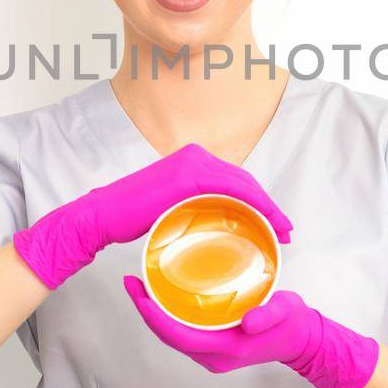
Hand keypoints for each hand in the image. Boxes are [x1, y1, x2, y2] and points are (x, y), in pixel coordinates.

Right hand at [13, 143, 293, 289]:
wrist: (101, 216)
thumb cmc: (130, 217)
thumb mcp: (169, 207)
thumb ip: (191, 205)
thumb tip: (210, 221)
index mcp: (191, 160)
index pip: (235, 180)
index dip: (261, 201)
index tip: (276, 224)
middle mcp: (194, 155)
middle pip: (245, 181)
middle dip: (270, 206)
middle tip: (286, 230)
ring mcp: (192, 163)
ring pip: (243, 184)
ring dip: (267, 207)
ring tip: (281, 232)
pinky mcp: (188, 176)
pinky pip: (232, 188)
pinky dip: (253, 204)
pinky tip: (265, 221)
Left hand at [122, 276, 379, 387]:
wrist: (301, 339)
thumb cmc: (292, 324)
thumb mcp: (285, 312)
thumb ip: (269, 315)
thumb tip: (249, 321)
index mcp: (226, 349)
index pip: (179, 336)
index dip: (154, 317)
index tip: (140, 294)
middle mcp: (213, 354)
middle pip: (168, 335)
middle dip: (146, 311)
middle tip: (132, 282)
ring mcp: (212, 351)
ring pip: (173, 334)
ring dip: (154, 312)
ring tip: (141, 285)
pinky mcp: (213, 342)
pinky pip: (182, 330)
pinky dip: (168, 313)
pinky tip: (163, 293)